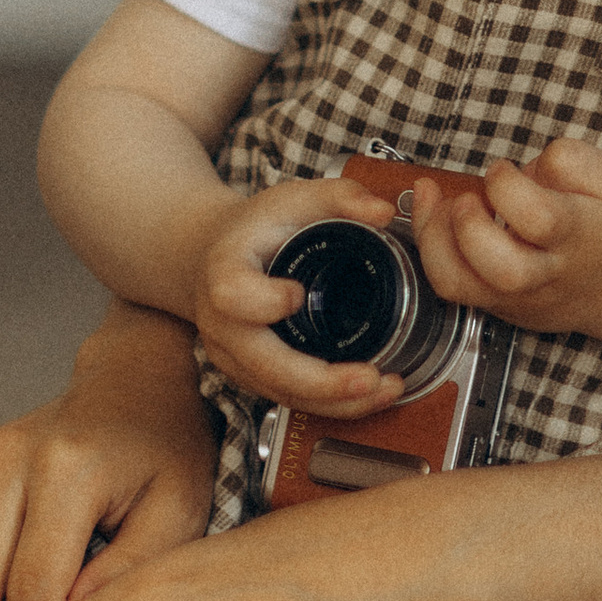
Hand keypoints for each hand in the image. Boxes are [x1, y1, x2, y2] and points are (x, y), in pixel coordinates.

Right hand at [192, 172, 418, 418]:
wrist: (215, 256)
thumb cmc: (258, 227)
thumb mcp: (294, 198)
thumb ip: (340, 197)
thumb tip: (383, 212)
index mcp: (225, 271)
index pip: (232, 294)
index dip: (263, 300)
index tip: (296, 294)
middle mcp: (223, 323)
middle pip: (263, 364)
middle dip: (320, 380)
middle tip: (370, 377)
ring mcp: (234, 356)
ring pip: (280, 392)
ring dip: (335, 400)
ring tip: (386, 389)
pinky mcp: (251, 377)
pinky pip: (288, 398)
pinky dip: (330, 403)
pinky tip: (369, 396)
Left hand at [412, 140, 601, 343]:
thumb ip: (573, 162)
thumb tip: (528, 167)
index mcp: (579, 236)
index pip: (539, 218)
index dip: (507, 186)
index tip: (502, 169)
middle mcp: (546, 274)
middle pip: (502, 269)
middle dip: (469, 225)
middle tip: (469, 198)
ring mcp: (517, 296)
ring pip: (461, 284)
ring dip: (434, 237)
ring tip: (438, 202)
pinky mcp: (495, 305)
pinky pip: (450, 287)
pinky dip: (431, 249)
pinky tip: (437, 218)